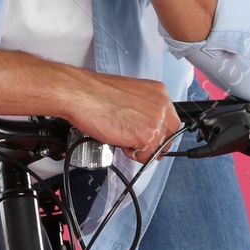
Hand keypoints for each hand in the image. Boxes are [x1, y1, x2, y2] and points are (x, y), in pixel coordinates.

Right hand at [59, 71, 178, 159]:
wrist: (80, 94)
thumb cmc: (96, 93)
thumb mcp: (129, 95)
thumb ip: (142, 109)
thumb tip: (144, 123)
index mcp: (158, 92)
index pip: (169, 120)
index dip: (157, 132)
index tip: (145, 134)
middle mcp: (161, 105)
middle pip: (169, 136)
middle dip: (153, 143)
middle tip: (134, 140)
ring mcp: (156, 121)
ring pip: (157, 148)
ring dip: (139, 148)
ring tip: (121, 134)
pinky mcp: (147, 136)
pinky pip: (145, 157)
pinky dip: (132, 154)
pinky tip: (119, 138)